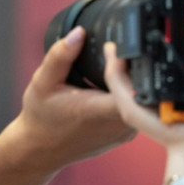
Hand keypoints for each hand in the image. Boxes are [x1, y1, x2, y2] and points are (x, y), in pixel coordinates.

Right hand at [12, 27, 134, 172]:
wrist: (41, 151)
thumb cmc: (41, 117)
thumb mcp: (43, 82)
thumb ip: (60, 56)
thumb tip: (78, 33)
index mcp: (98, 111)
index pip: (130, 85)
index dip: (128, 64)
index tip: (114, 48)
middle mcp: (118, 124)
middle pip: (141, 89)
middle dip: (135, 67)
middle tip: (122, 49)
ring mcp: (126, 132)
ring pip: (142, 98)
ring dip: (133, 80)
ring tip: (120, 62)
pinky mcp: (127, 134)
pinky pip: (137, 108)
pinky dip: (130, 93)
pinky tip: (118, 82)